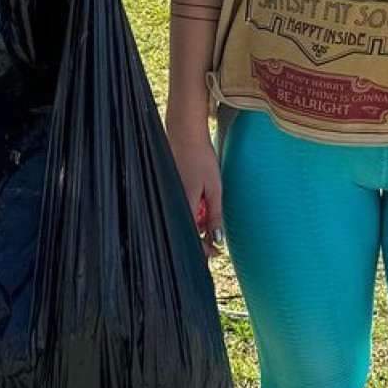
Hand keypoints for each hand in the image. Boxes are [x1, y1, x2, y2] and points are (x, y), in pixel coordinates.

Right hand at [165, 114, 223, 259]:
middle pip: (185, 231)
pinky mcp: (170, 190)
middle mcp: (174, 203)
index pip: (191, 238)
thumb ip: (215, 215)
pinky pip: (180, 208)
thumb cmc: (201, 158)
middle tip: (215, 243)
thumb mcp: (214, 188)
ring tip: (208, 218)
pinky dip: (191, 212)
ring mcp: (170, 196)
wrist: (185, 134)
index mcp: (185, 204)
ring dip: (196, 225)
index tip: (215, 252)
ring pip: (183, 220)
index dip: (202, 249)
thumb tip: (217, 239)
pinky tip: (199, 204)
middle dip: (200, 239)